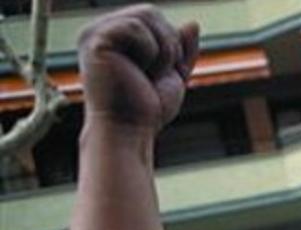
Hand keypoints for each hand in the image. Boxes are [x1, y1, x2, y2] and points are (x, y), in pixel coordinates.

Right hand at [77, 5, 199, 130]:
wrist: (130, 130)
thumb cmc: (147, 109)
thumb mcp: (173, 75)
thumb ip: (181, 49)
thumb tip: (192, 24)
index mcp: (114, 35)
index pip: (152, 17)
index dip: (169, 44)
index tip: (157, 74)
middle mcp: (99, 30)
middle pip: (150, 12)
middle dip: (167, 46)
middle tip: (152, 75)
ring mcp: (94, 34)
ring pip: (146, 16)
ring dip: (160, 51)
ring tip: (144, 75)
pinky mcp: (94, 42)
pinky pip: (136, 27)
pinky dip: (149, 52)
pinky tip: (135, 72)